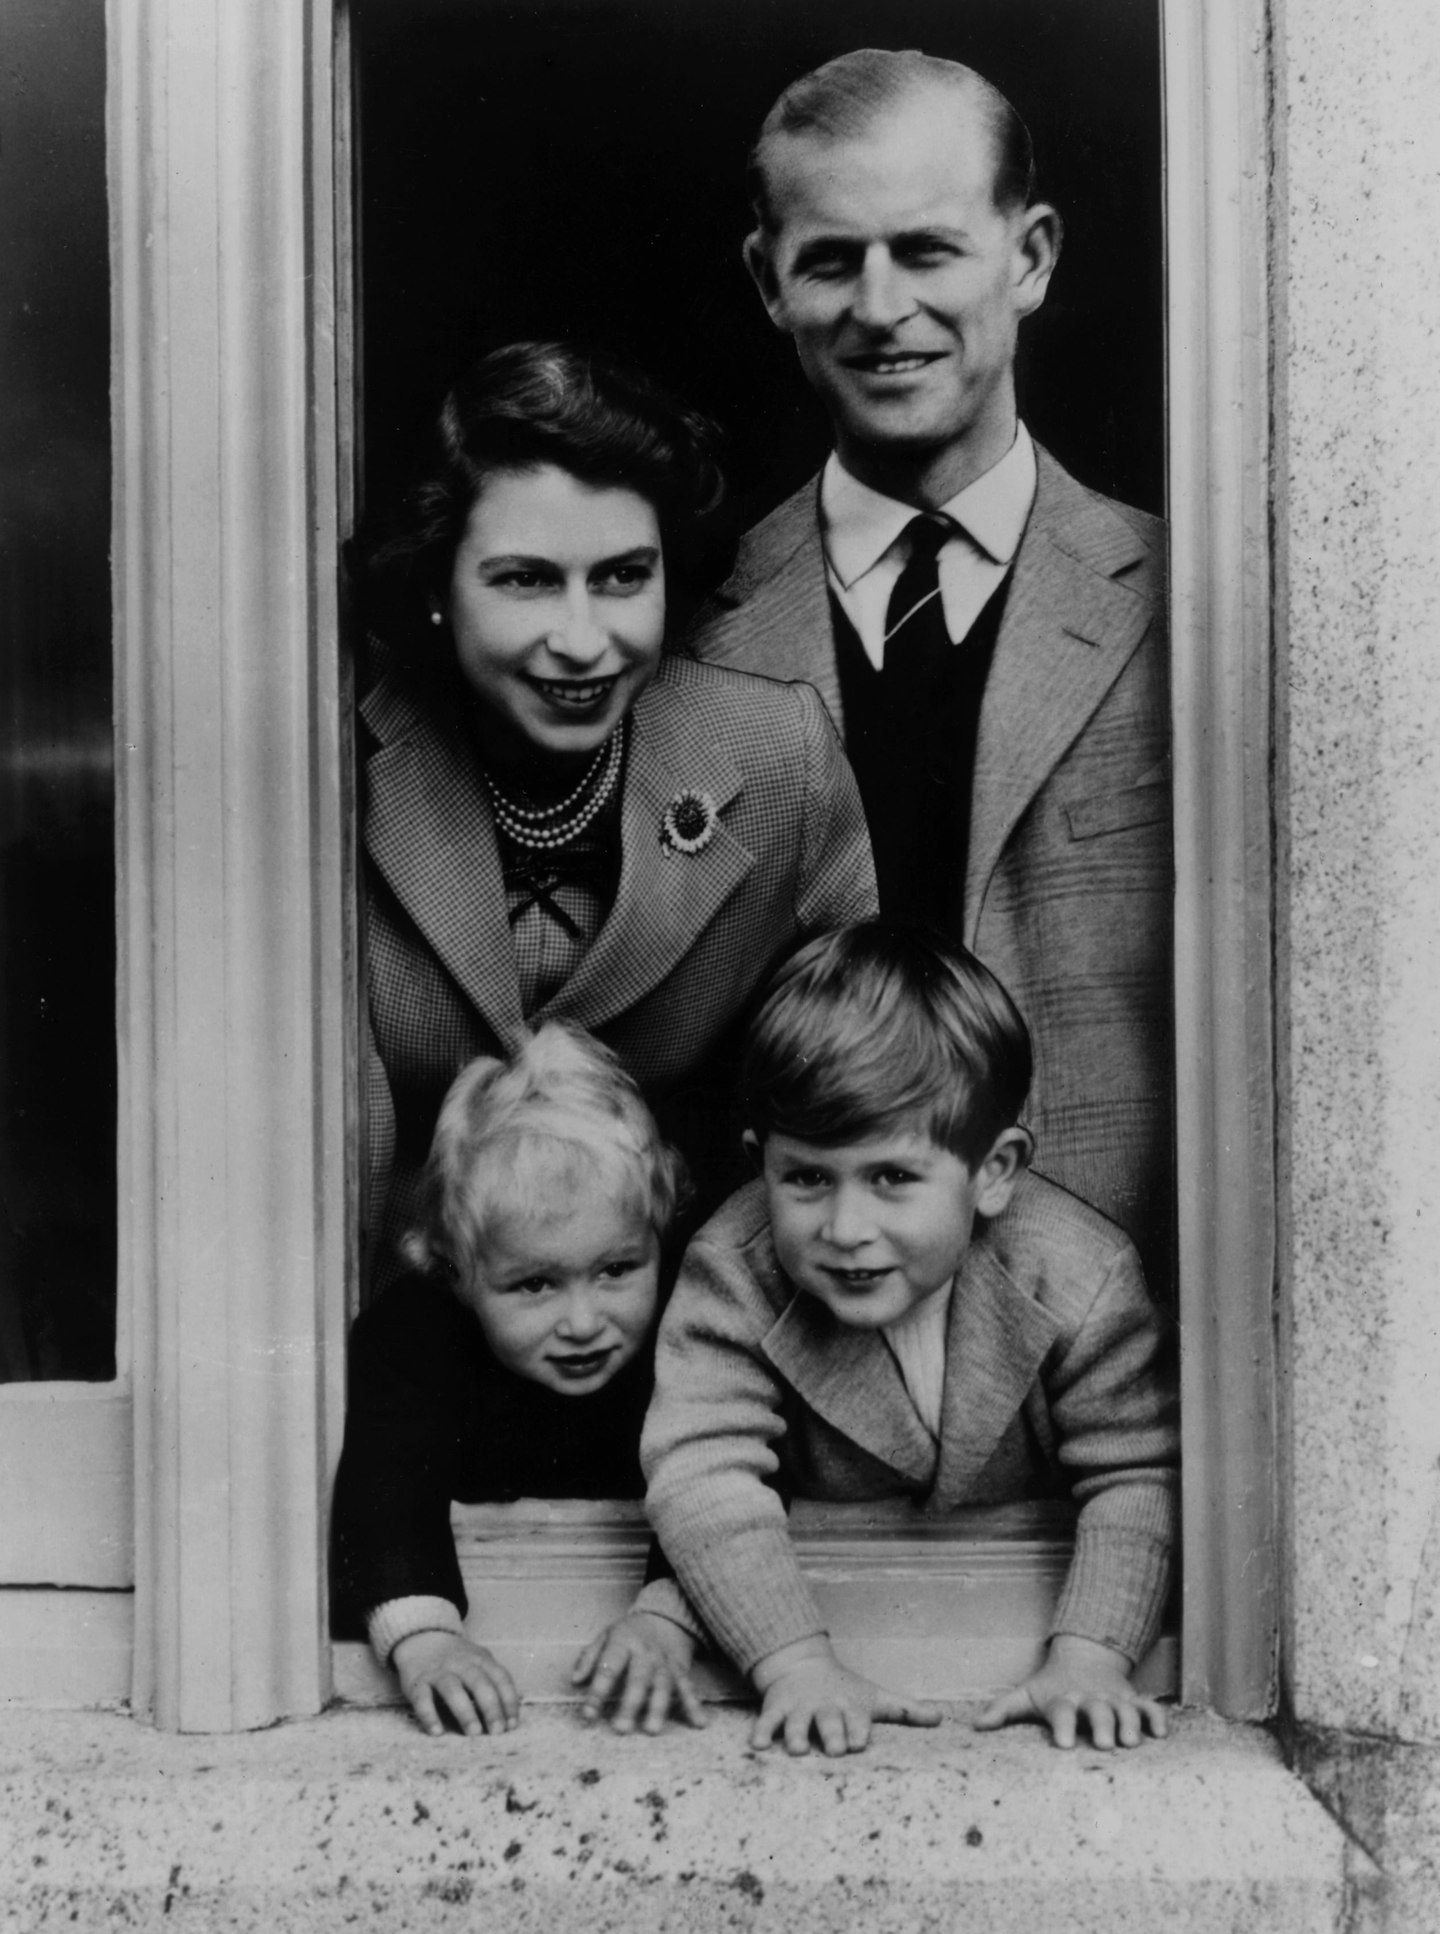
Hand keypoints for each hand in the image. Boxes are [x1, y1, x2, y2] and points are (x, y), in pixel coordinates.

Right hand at [391, 1629, 519, 1738]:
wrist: (422, 1639)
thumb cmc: (457, 1660)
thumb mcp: (478, 1661)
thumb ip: (492, 1681)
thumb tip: (510, 1715)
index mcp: (480, 1659)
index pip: (500, 1678)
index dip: (508, 1701)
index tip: (512, 1725)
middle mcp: (461, 1663)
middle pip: (479, 1683)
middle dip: (491, 1708)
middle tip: (497, 1732)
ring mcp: (438, 1672)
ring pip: (453, 1690)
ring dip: (465, 1712)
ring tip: (474, 1733)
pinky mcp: (417, 1682)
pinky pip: (422, 1699)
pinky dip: (429, 1716)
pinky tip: (437, 1732)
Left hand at [571, 1612, 708, 1733]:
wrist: (666, 1616)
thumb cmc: (630, 1632)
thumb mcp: (606, 1635)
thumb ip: (589, 1657)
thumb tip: (575, 1680)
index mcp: (623, 1642)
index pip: (608, 1667)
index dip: (597, 1691)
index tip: (588, 1715)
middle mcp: (646, 1653)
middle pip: (638, 1679)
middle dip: (630, 1704)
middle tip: (620, 1729)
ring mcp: (665, 1662)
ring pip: (663, 1685)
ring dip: (658, 1708)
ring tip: (652, 1730)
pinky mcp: (681, 1670)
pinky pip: (688, 1688)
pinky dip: (694, 1706)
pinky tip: (699, 1723)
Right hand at [749, 1636, 942, 1756]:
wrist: (804, 1665)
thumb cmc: (847, 1691)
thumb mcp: (876, 1697)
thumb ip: (907, 1710)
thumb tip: (942, 1719)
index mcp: (850, 1707)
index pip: (856, 1720)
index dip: (857, 1730)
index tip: (860, 1742)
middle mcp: (825, 1707)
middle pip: (828, 1721)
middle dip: (831, 1734)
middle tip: (834, 1748)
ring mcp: (799, 1707)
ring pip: (796, 1722)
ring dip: (796, 1734)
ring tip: (796, 1749)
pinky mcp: (776, 1708)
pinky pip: (767, 1720)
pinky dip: (762, 1732)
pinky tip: (757, 1745)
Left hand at [975, 1634, 1168, 1749]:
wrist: (1083, 1658)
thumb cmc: (1051, 1687)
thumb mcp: (1026, 1695)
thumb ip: (1002, 1710)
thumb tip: (975, 1726)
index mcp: (1063, 1700)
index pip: (1061, 1712)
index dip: (1061, 1726)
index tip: (1061, 1745)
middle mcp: (1090, 1699)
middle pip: (1097, 1710)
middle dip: (1101, 1726)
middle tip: (1104, 1744)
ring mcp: (1114, 1700)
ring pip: (1125, 1710)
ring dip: (1129, 1724)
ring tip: (1131, 1742)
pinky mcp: (1133, 1700)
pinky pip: (1150, 1707)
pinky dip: (1157, 1717)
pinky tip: (1162, 1734)